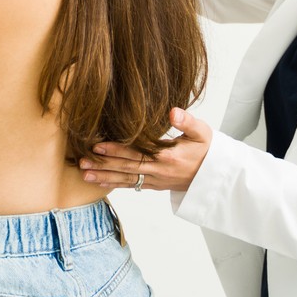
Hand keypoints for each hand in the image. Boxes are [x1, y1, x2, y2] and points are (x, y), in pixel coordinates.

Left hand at [78, 108, 213, 192]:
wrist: (214, 175)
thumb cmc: (207, 150)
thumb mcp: (202, 132)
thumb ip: (187, 121)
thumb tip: (174, 111)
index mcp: (168, 156)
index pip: (137, 152)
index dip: (116, 149)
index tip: (97, 146)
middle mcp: (159, 170)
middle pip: (126, 167)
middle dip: (103, 165)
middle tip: (82, 162)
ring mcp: (156, 180)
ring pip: (126, 179)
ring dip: (104, 177)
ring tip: (84, 175)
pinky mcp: (154, 185)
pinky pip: (132, 185)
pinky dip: (115, 184)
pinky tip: (100, 183)